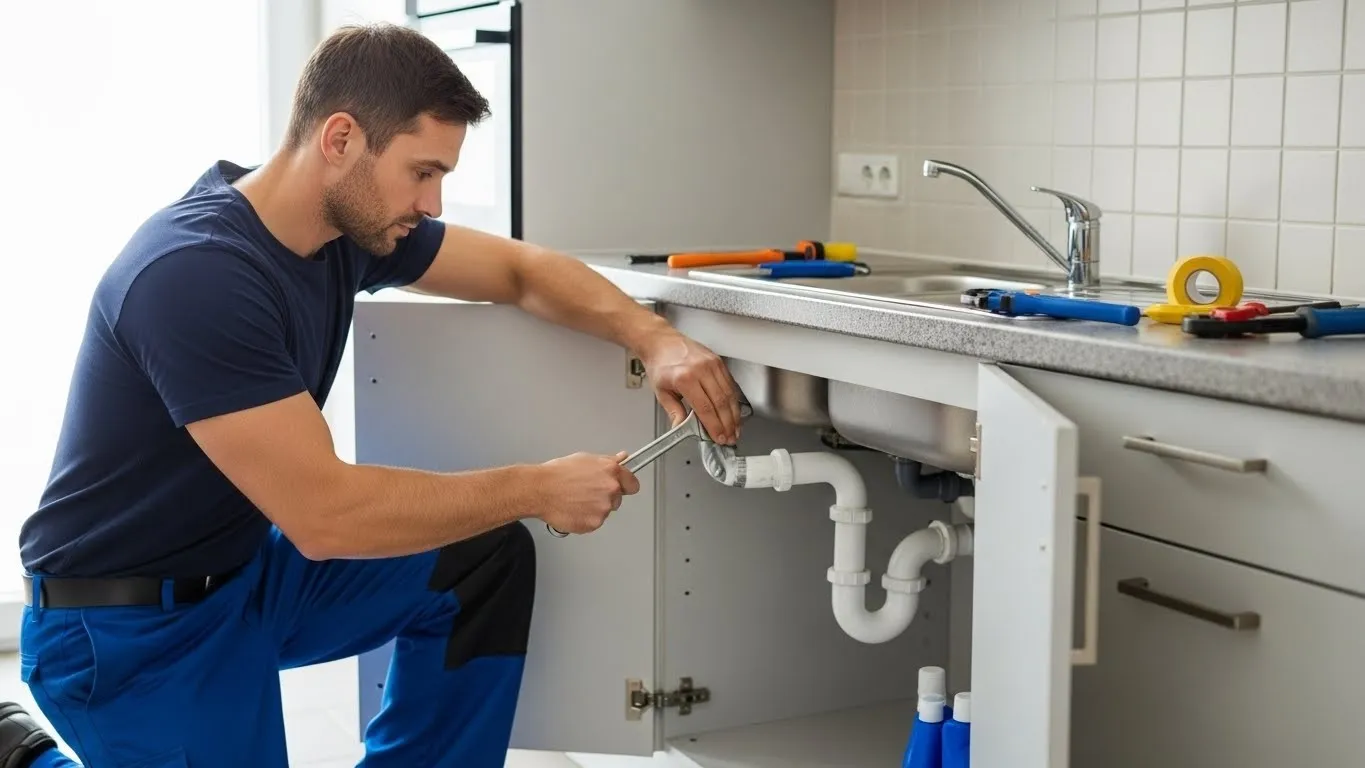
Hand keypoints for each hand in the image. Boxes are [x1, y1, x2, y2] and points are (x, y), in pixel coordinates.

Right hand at [536, 451, 640, 534]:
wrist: (539, 490)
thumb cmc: (557, 474)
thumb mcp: (585, 459)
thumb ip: (607, 461)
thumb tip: (622, 458)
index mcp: (611, 471)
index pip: (633, 484)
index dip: (626, 486)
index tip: (622, 488)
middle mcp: (611, 490)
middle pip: (617, 499)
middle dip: (605, 497)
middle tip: (586, 492)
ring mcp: (603, 508)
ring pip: (605, 511)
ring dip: (594, 508)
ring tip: (576, 500)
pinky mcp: (594, 523)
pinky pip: (594, 523)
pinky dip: (585, 519)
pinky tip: (573, 509)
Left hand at [636, 329, 742, 444]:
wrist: (662, 342)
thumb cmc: (660, 364)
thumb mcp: (661, 392)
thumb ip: (674, 411)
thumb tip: (682, 428)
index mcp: (685, 378)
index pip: (705, 408)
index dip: (714, 426)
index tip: (718, 437)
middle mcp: (701, 370)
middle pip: (721, 402)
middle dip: (728, 424)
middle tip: (730, 438)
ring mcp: (712, 364)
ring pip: (729, 394)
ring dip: (734, 414)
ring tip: (735, 429)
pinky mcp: (719, 361)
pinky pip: (730, 384)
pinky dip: (734, 400)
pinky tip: (734, 412)